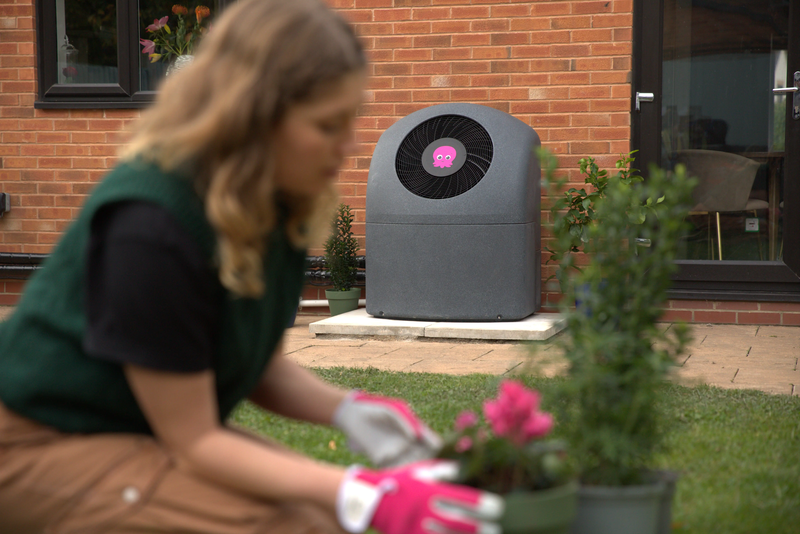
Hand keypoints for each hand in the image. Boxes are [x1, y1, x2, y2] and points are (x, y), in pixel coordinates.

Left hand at [333, 391, 441, 466]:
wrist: (352, 414)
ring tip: (422, 473)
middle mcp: (405, 443)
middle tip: (435, 466)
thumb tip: (414, 436)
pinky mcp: (380, 458)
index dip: (436, 446)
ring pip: (409, 464)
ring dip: (415, 470)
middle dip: (428, 461)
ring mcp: (394, 452)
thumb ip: (405, 421)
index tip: (439, 450)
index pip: (428, 440)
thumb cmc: (376, 407)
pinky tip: (404, 475)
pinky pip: (392, 468)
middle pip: (421, 455)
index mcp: (412, 429)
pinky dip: (399, 473)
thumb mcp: (394, 410)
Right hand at [336, 460, 503, 533]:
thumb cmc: (399, 482)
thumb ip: (444, 471)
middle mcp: (425, 511)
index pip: (462, 499)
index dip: (483, 504)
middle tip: (497, 530)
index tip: (499, 507)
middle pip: (460, 523)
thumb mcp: (420, 470)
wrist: (368, 500)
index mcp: (429, 491)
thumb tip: (465, 469)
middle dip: (481, 528)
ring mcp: (416, 529)